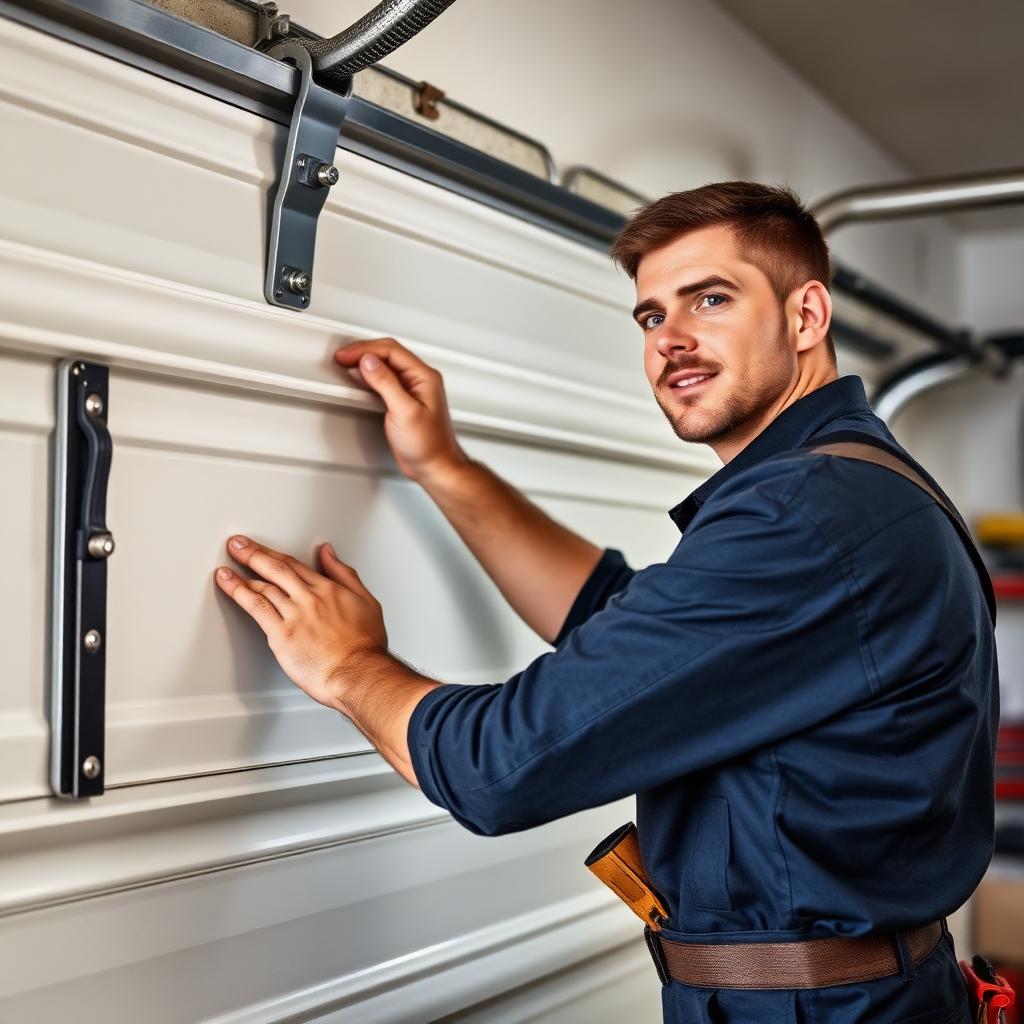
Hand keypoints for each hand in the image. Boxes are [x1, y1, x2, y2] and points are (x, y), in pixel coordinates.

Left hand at [214, 535, 387, 708]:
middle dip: (252, 553)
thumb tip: (329, 554)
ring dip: (241, 573)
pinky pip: (256, 607)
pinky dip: (239, 592)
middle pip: (276, 569)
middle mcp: (310, 598)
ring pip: (263, 587)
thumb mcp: (366, 601)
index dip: (273, 553)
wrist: (359, 673)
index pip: (294, 565)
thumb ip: (344, 574)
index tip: (259, 547)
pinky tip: (228, 585)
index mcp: (328, 589)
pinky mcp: (283, 634)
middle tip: (236, 545)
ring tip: (225, 569)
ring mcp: (295, 615)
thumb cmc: (365, 647)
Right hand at [334, 337, 468, 481]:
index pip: (392, 351)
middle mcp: (419, 380)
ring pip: (385, 365)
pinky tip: (358, 379)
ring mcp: (411, 390)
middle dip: (363, 352)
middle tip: (342, 357)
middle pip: (388, 354)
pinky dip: (368, 376)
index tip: (346, 355)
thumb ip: (386, 384)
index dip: (365, 349)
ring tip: (346, 363)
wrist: (434, 467)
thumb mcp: (405, 412)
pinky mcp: (402, 401)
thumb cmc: (429, 445)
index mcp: (425, 377)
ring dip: (364, 362)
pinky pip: (383, 380)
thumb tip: (369, 362)